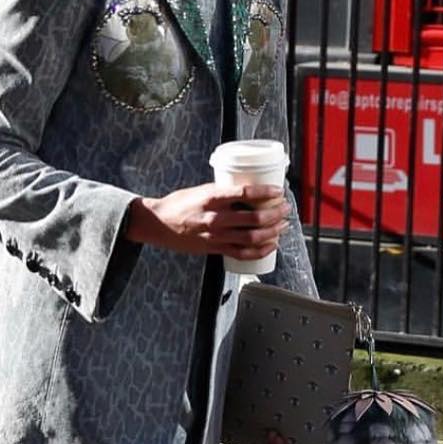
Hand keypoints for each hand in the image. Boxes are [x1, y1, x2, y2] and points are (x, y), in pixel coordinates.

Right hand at [125, 183, 289, 259]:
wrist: (158, 223)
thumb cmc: (179, 204)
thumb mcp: (202, 190)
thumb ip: (224, 193)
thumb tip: (249, 191)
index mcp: (212, 197)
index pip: (245, 193)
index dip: (266, 192)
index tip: (278, 190)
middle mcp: (215, 218)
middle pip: (254, 218)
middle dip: (275, 213)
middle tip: (284, 208)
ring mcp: (215, 235)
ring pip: (252, 237)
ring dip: (272, 232)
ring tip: (282, 226)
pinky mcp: (214, 248)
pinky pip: (242, 253)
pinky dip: (260, 250)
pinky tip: (270, 245)